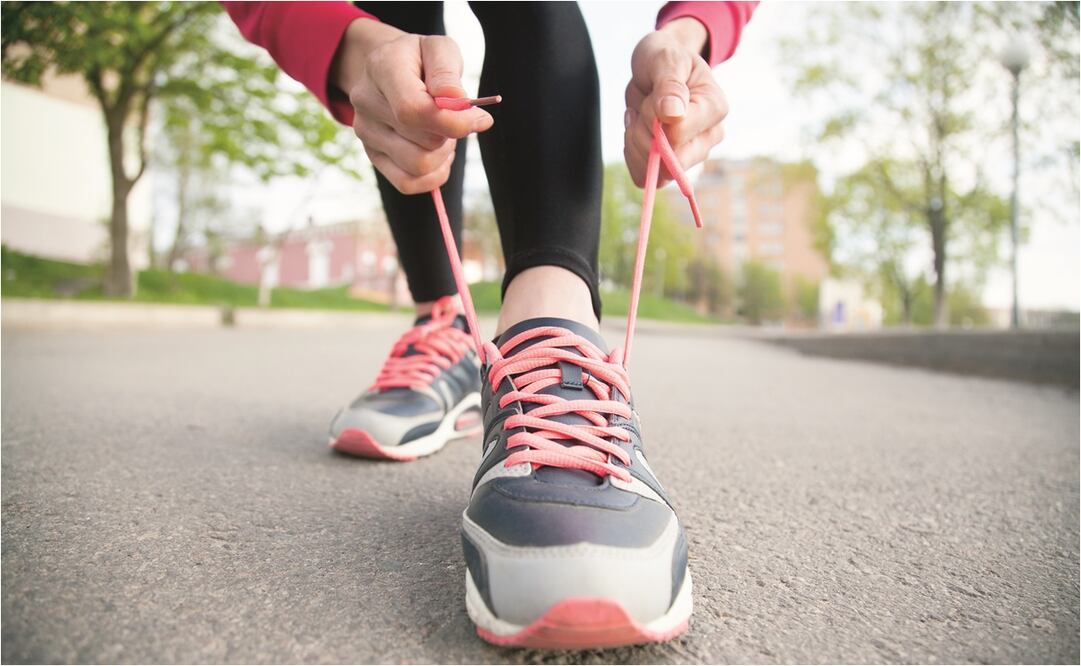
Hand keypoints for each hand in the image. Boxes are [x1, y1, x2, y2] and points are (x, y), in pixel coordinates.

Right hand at [331, 19, 493, 193]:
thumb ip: (448, 73)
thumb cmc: (421, 59)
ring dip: (443, 154)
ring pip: (417, 166)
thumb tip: (458, 102)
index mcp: (382, 68)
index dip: (452, 123)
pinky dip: (432, 176)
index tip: (480, 120)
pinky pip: (407, 183)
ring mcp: (365, 132)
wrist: (390, 68)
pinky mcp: (373, 155)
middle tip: (455, 117)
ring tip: (443, 133)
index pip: (413, 110)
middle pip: (422, 141)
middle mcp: (366, 101)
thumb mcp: (440, 50)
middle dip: (451, 134)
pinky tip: (438, 155)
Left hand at [624, 18, 727, 187]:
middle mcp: (709, 136)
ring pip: (656, 172)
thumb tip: (673, 114)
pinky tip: (636, 130)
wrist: (657, 66)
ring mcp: (692, 154)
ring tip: (639, 115)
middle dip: (643, 134)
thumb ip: (670, 84)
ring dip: (636, 143)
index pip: (679, 134)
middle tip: (642, 107)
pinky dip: (632, 154)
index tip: (652, 98)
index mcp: (715, 108)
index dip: (654, 119)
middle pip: (669, 160)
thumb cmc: (664, 58)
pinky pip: (644, 176)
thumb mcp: (665, 59)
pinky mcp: (672, 165)